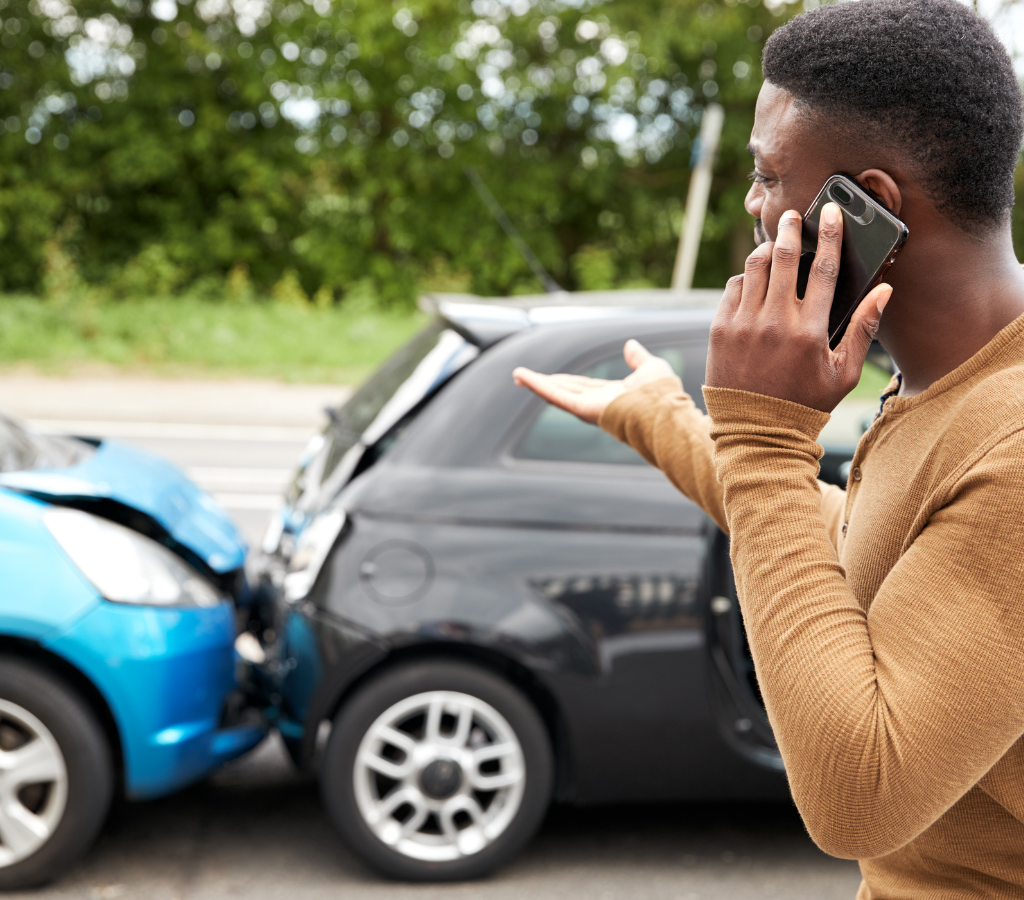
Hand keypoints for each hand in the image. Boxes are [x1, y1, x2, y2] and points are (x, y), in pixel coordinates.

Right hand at [512, 339, 676, 423]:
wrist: (663, 410)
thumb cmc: (662, 394)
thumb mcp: (650, 367)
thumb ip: (638, 358)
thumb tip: (630, 344)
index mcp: (612, 396)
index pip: (584, 387)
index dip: (566, 381)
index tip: (551, 377)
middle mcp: (598, 403)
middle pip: (565, 391)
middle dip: (544, 384)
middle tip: (523, 377)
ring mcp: (589, 407)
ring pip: (557, 393)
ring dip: (536, 384)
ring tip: (517, 375)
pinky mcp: (582, 409)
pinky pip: (557, 396)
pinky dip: (538, 386)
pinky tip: (524, 378)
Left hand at [705, 203, 892, 412]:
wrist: (755, 431)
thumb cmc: (805, 403)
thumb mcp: (843, 372)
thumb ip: (863, 328)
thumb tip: (884, 290)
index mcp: (809, 330)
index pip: (824, 269)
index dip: (829, 235)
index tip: (830, 213)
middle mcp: (775, 321)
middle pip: (784, 257)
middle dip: (790, 229)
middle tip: (792, 216)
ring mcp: (743, 324)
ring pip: (754, 267)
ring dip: (765, 249)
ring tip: (773, 243)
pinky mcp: (719, 329)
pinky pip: (732, 288)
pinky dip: (745, 277)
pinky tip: (753, 278)